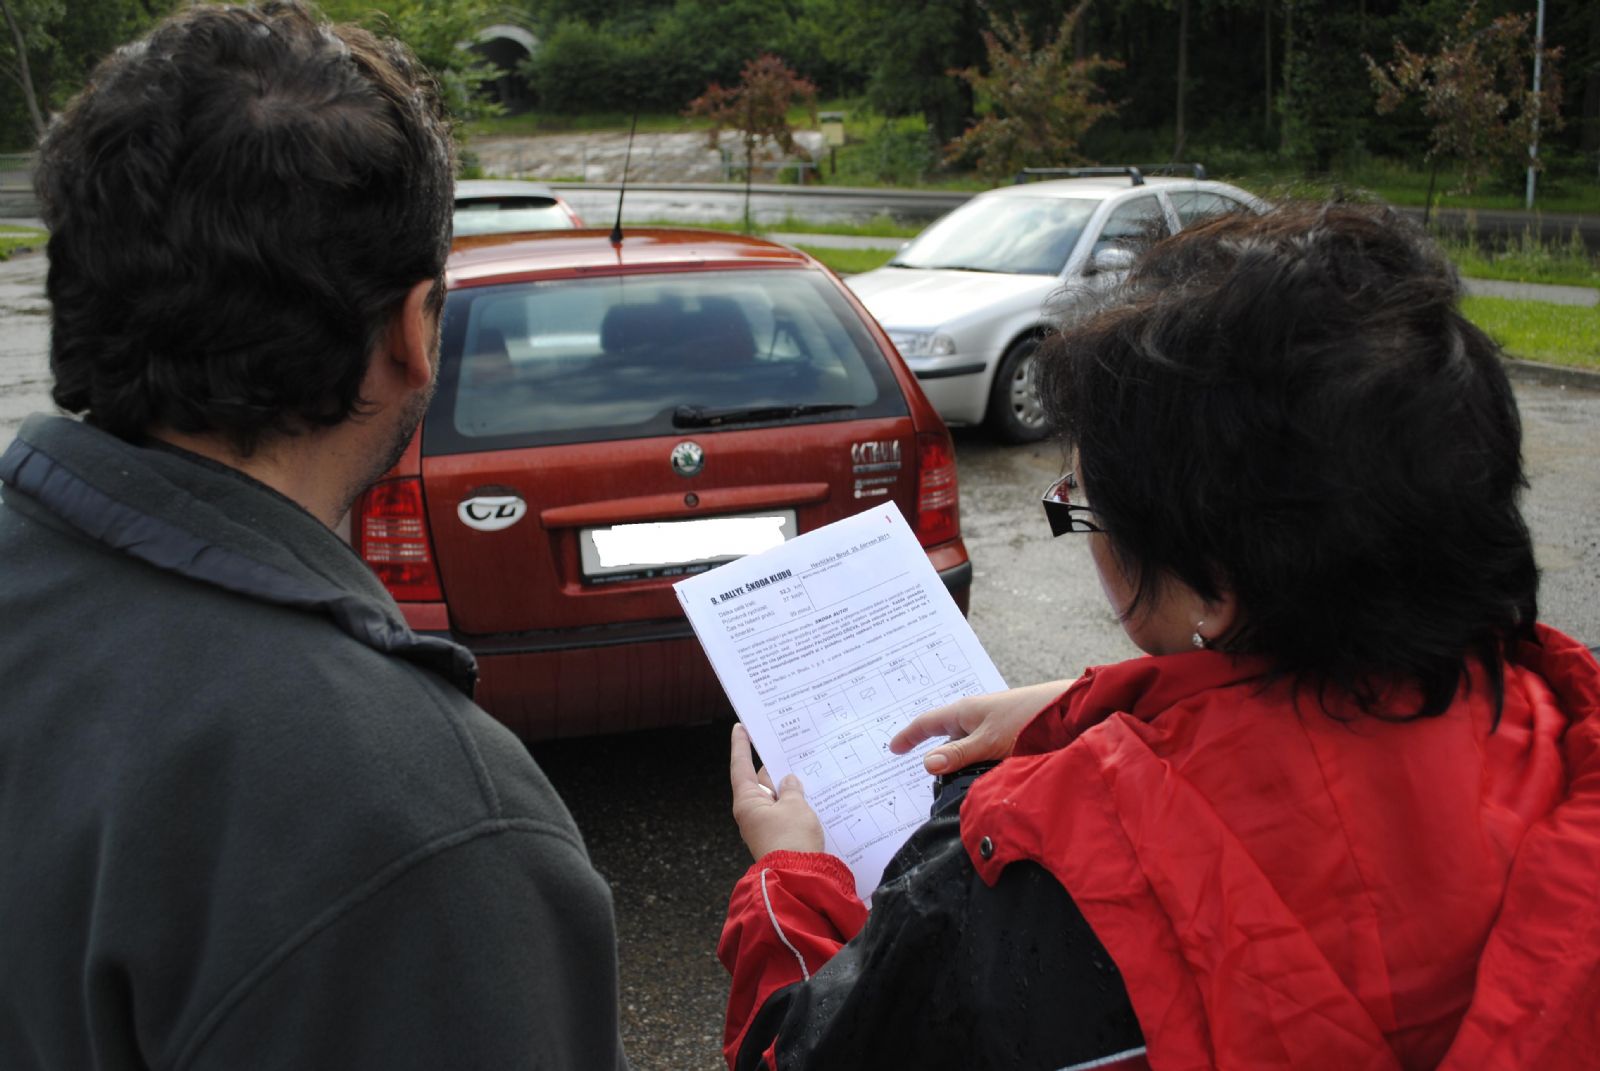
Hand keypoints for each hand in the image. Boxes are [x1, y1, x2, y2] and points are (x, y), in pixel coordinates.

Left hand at [729, 723, 825, 860]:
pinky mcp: (780, 837)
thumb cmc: (792, 839)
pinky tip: (813, 795)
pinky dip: (797, 803)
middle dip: (775, 766)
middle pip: (762, 781)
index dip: (741, 745)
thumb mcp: (795, 806)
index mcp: (748, 801)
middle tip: (787, 745)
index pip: (741, 766)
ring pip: (777, 797)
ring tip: (807, 767)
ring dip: (790, 786)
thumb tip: (789, 782)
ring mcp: (766, 826)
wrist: (800, 878)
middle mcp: (752, 813)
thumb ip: (792, 789)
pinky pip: (786, 812)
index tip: (740, 727)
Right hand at [888, 679, 1075, 774]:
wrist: (1072, 711)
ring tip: (957, 786)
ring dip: (960, 763)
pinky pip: (984, 750)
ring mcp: (993, 725)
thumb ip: (959, 754)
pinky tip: (984, 779)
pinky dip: (978, 764)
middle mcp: (976, 716)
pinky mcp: (1010, 735)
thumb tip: (927, 763)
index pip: (927, 723)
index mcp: (965, 711)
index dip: (909, 736)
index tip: (893, 749)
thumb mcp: (989, 741)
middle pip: (947, 737)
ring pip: (967, 746)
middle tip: (931, 781)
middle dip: (937, 755)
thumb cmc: (1029, 718)